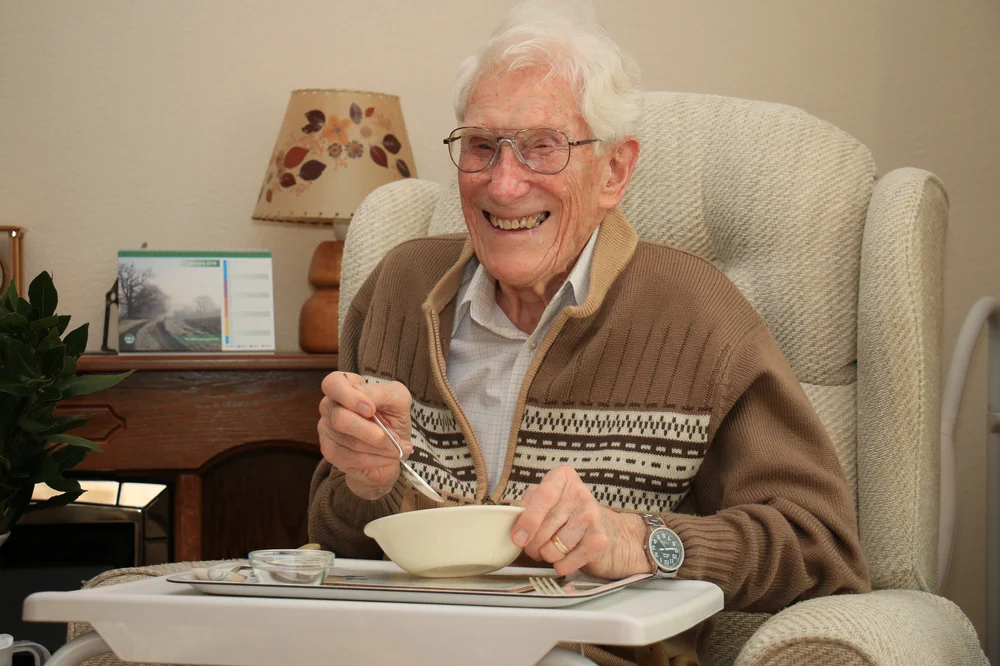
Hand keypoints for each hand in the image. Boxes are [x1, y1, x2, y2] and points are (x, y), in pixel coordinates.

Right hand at [318, 371, 412, 499]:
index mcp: (345, 385)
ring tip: (399, 448)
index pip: (333, 384)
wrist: (393, 446)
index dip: (350, 398)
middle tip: (396, 438)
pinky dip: (376, 460)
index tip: (371, 410)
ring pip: (350, 442)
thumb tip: (368, 403)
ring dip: (381, 448)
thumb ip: (382, 394)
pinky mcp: (330, 452)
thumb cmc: (393, 416)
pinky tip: (389, 457)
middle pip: (340, 418)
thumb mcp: (397, 399)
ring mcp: (327, 429)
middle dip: (372, 432)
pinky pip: (352, 459)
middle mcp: (330, 405)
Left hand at [510, 466, 649, 578]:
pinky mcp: (599, 540)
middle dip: (532, 545)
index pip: (541, 497)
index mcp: (562, 477)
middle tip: (534, 546)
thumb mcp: (549, 501)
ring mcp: (592, 516)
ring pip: (553, 548)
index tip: (517, 538)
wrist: (611, 532)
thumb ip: (528, 506)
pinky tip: (566, 557)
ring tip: (553, 549)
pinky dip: (560, 566)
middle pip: (544, 527)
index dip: (527, 520)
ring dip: (547, 556)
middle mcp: (580, 493)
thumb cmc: (570, 516)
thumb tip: (512, 528)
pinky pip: (566, 562)